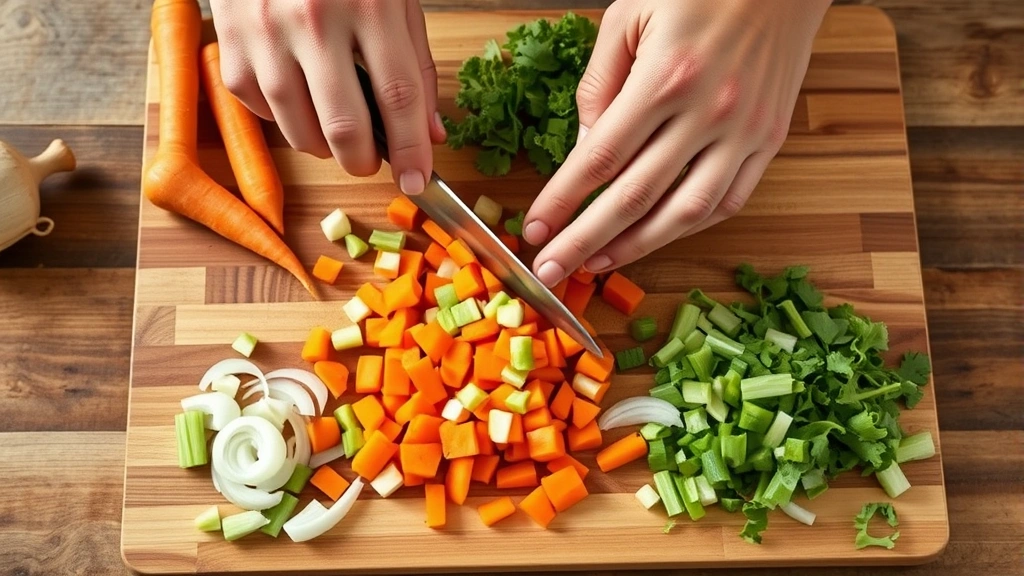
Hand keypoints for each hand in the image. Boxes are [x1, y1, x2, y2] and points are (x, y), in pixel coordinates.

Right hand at [209, 0, 445, 193]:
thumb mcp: (394, 1)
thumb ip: (416, 66)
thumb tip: (428, 135)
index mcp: (369, 5)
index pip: (399, 97)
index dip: (411, 149)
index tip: (418, 182)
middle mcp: (314, 21)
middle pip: (345, 126)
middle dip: (364, 162)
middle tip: (371, 161)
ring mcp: (265, 34)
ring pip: (299, 131)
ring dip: (325, 147)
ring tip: (337, 129)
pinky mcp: (229, 46)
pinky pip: (262, 111)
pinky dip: (285, 120)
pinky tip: (299, 96)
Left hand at [522, 0, 830, 285]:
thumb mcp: (629, 16)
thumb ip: (600, 85)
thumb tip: (587, 149)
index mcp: (666, 77)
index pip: (600, 158)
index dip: (562, 202)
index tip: (534, 230)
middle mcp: (707, 112)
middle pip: (635, 197)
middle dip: (585, 241)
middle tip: (550, 271)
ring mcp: (744, 132)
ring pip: (685, 213)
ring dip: (637, 247)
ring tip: (598, 264)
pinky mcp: (769, 140)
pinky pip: (728, 201)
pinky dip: (689, 226)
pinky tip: (654, 237)